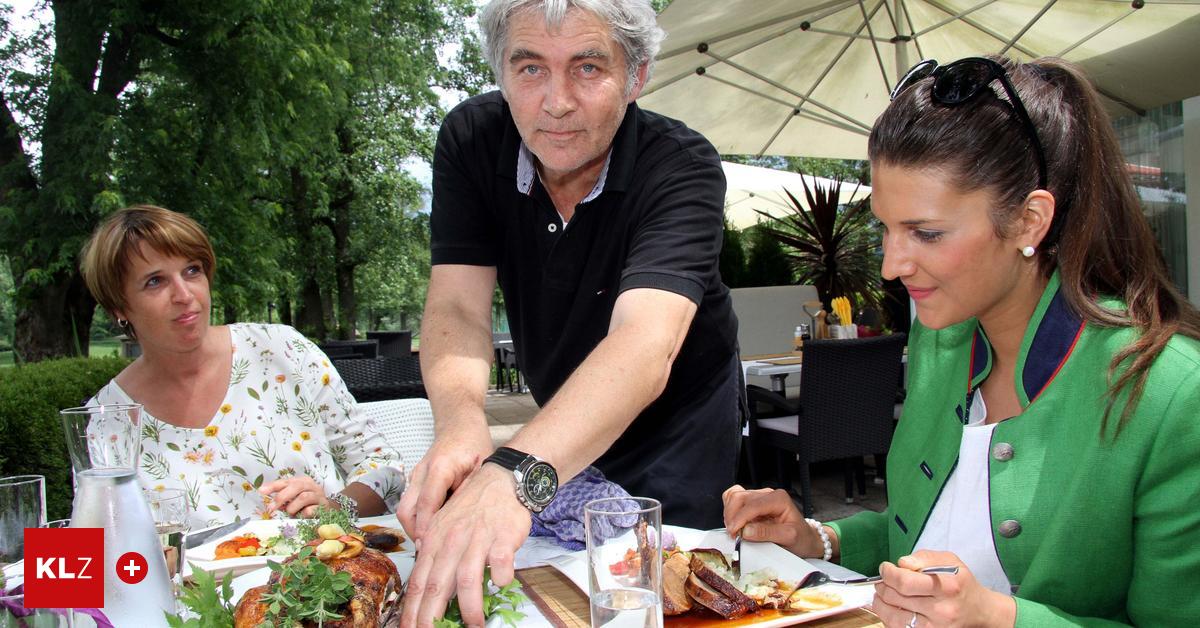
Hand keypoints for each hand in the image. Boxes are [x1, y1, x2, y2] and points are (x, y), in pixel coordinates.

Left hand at [258, 476, 328, 517]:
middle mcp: (311, 486)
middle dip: (282, 497)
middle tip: (271, 508)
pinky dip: (304, 514)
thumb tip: (268, 501)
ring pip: (304, 497)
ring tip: (290, 513)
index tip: (261, 491)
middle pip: (296, 486)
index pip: (285, 481)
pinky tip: (303, 516)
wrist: (328, 510)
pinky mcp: (324, 507)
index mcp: (301, 481)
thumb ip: (283, 497)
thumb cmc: (308, 504)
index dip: (273, 486)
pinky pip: (311, 510)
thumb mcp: (294, 498)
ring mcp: (319, 496)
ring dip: (293, 507)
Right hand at [396, 427, 492, 542]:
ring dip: (414, 528)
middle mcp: (421, 472)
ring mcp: (415, 476)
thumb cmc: (473, 442)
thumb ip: (468, 494)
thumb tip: (464, 524)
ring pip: (404, 509)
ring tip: (431, 546)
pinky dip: (417, 519)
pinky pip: (410, 503)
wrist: (459, 422)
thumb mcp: (479, 468)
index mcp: (439, 468)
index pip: (427, 504)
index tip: (430, 547)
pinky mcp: (416, 480)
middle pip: (406, 510)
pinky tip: (432, 531)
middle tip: (430, 552)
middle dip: (415, 533)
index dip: (426, 528)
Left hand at [399, 463, 530, 627]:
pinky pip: (501, 564)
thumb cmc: (473, 506)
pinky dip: (501, 579)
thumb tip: (424, 585)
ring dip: (469, 608)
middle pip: (437, 585)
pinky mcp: (502, 538)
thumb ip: (434, 554)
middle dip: (431, 617)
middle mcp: (452, 541)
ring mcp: (477, 539)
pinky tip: (500, 586)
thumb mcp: (444, 526)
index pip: (419, 582)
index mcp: (434, 540)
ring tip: (474, 626)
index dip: (413, 609)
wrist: (501, 479)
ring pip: (467, 580)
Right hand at [721, 485, 823, 557]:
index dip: (740, 518)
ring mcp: (759, 496)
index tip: (734, 532)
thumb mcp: (789, 538)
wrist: (804, 538)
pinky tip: (734, 522)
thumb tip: (745, 531)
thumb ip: (767, 533)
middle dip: (732, 516)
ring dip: (729, 513)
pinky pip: (734, 498)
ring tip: (734, 530)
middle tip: (733, 535)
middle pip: (740, 498)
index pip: (753, 505)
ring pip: (734, 496)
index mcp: (779, 499)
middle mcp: (768, 494)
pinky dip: (729, 509)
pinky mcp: (752, 502)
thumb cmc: (800, 538)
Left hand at [871, 550, 1015, 626]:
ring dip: (881, 602)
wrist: (979, 611)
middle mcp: (942, 610)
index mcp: (947, 586)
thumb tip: (902, 563)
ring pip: (894, 616)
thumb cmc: (961, 583)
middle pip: (896, 597)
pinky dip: (889, 617)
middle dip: (883, 585)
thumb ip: (924, 558)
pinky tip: (891, 608)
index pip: (906, 582)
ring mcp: (936, 627)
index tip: (885, 568)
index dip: (889, 573)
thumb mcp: (950, 561)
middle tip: (883, 580)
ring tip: (882, 594)